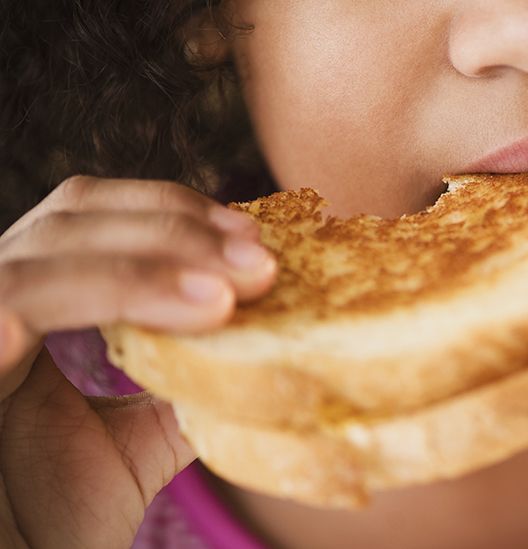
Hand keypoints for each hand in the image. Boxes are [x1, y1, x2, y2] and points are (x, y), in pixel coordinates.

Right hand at [0, 176, 276, 547]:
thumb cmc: (52, 521)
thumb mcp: (134, 441)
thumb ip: (178, 386)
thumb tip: (255, 342)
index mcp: (24, 308)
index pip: (89, 218)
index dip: (170, 213)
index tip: (252, 239)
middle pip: (73, 212)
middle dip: (177, 224)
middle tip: (260, 259)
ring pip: (55, 243)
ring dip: (165, 253)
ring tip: (244, 288)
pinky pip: (26, 296)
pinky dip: (123, 288)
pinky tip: (204, 310)